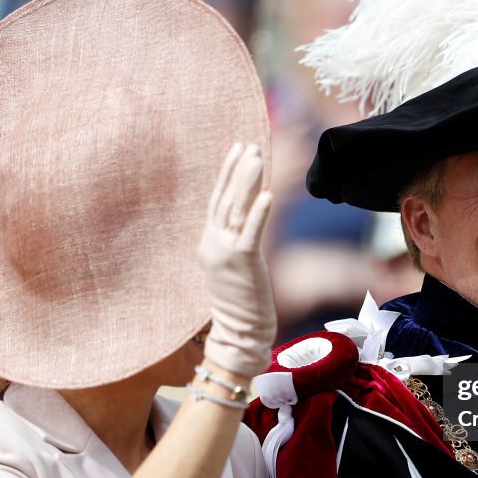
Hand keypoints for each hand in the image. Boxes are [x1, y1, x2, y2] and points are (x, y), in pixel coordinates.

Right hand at [198, 142, 275, 377]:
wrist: (237, 332)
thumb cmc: (240, 302)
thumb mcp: (233, 266)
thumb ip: (235, 241)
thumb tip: (246, 220)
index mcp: (209, 242)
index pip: (216, 201)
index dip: (226, 174)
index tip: (237, 150)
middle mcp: (212, 243)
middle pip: (223, 198)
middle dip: (235, 170)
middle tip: (247, 145)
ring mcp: (224, 253)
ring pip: (234, 209)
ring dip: (245, 182)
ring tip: (254, 157)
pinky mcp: (241, 264)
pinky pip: (250, 233)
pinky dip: (258, 212)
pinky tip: (268, 194)